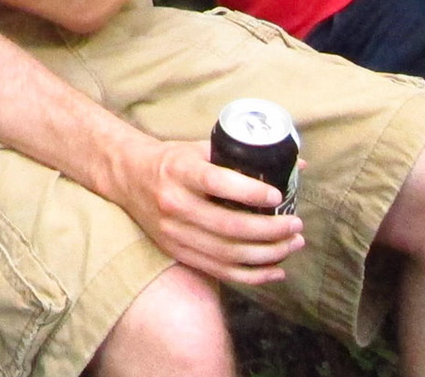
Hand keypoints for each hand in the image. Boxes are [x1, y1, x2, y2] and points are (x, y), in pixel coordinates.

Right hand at [109, 137, 303, 284]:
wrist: (128, 177)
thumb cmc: (171, 160)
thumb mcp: (198, 149)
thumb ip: (241, 156)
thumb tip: (295, 165)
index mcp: (179, 171)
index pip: (217, 182)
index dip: (251, 191)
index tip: (278, 195)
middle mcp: (174, 204)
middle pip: (229, 225)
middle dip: (270, 229)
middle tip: (296, 224)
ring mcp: (174, 233)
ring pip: (228, 253)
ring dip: (268, 253)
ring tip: (293, 243)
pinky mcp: (177, 252)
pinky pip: (220, 271)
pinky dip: (253, 275)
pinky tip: (276, 269)